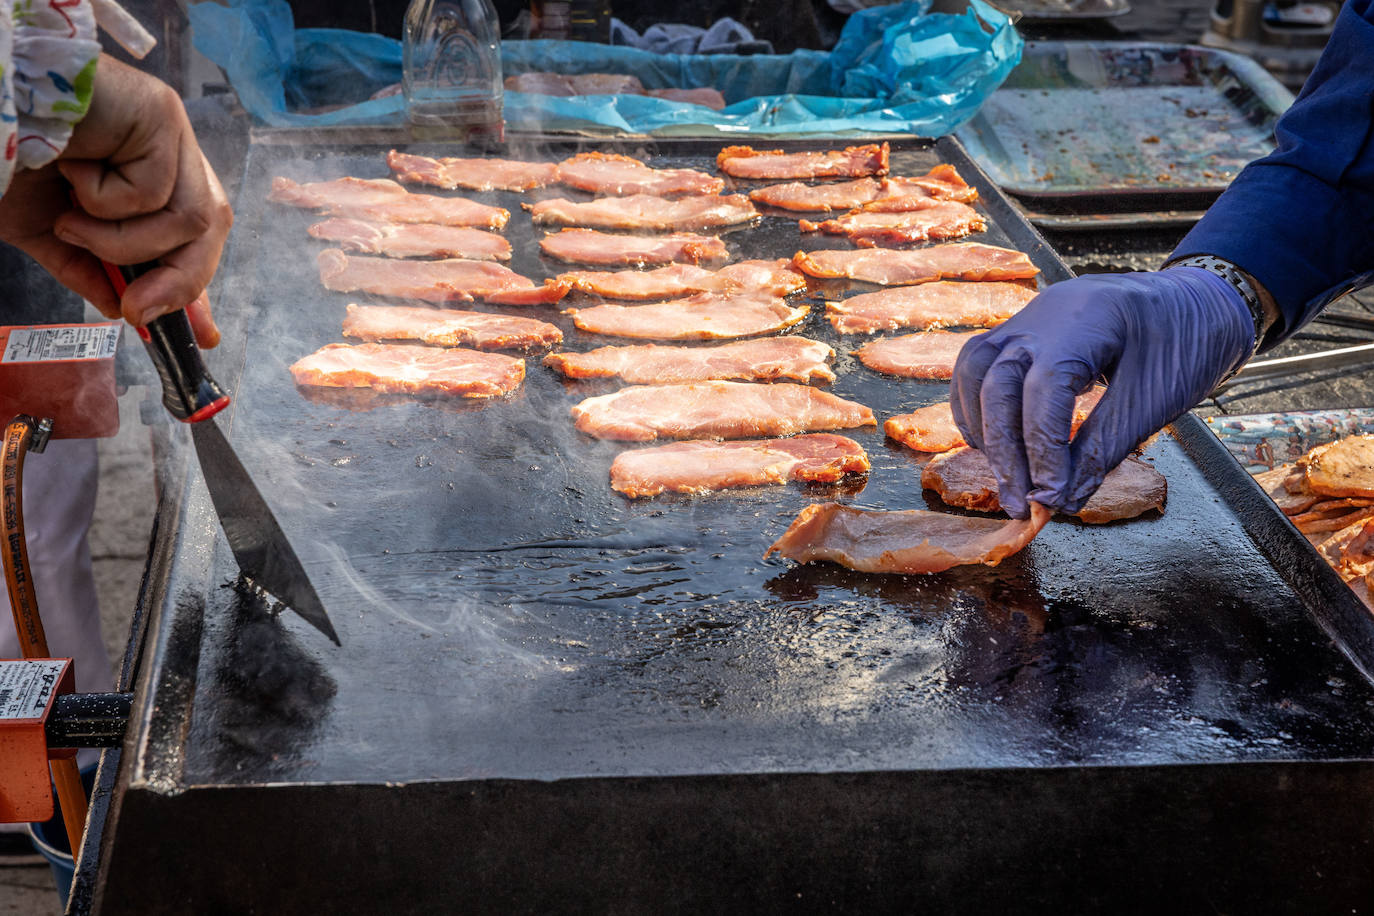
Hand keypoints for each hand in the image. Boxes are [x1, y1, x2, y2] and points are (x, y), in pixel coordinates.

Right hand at [0, 55, 231, 346]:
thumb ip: (88, 268)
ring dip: (123, 241)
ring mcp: (168, 129)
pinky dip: (108, 203)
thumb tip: (121, 309)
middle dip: (177, 282)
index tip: (205, 336)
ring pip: (189, 219)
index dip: (197, 283)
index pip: (193, 234)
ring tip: (72, 221)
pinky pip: (156, 191)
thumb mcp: (44, 229)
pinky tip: (73, 172)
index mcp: (146, 172)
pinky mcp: (160, 113)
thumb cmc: (4, 155)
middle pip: (207, 230)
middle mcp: (167, 148)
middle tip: (134, 309)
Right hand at [950, 267, 1253, 516]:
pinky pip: (979, 366)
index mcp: (1087, 319)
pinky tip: (995, 442)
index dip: (1041, 450)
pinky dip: (977, 407)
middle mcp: (1044, 314)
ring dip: (982, 428)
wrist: (1201, 300)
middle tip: (1019, 502)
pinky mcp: (1023, 331)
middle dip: (1004, 450)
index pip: (1042, 391)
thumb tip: (1062, 499)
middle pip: (996, 383)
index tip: (1049, 497)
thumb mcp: (1156, 399)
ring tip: (1005, 474)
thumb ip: (1104, 448)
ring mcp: (1028, 318)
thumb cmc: (1189, 341)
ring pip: (975, 371)